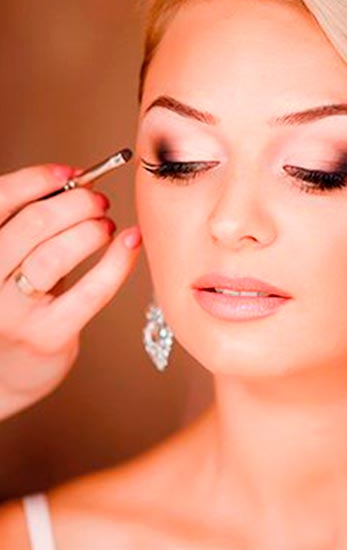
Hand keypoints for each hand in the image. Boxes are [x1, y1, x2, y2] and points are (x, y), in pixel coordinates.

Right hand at [0, 163, 140, 420]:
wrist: (2, 375)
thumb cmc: (11, 308)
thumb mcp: (7, 264)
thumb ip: (28, 229)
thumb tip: (74, 184)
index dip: (38, 179)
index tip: (71, 173)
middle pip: (31, 224)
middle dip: (75, 203)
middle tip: (98, 202)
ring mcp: (11, 312)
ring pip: (55, 254)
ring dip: (91, 229)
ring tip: (105, 225)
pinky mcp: (46, 336)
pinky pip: (90, 290)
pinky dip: (116, 261)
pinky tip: (131, 242)